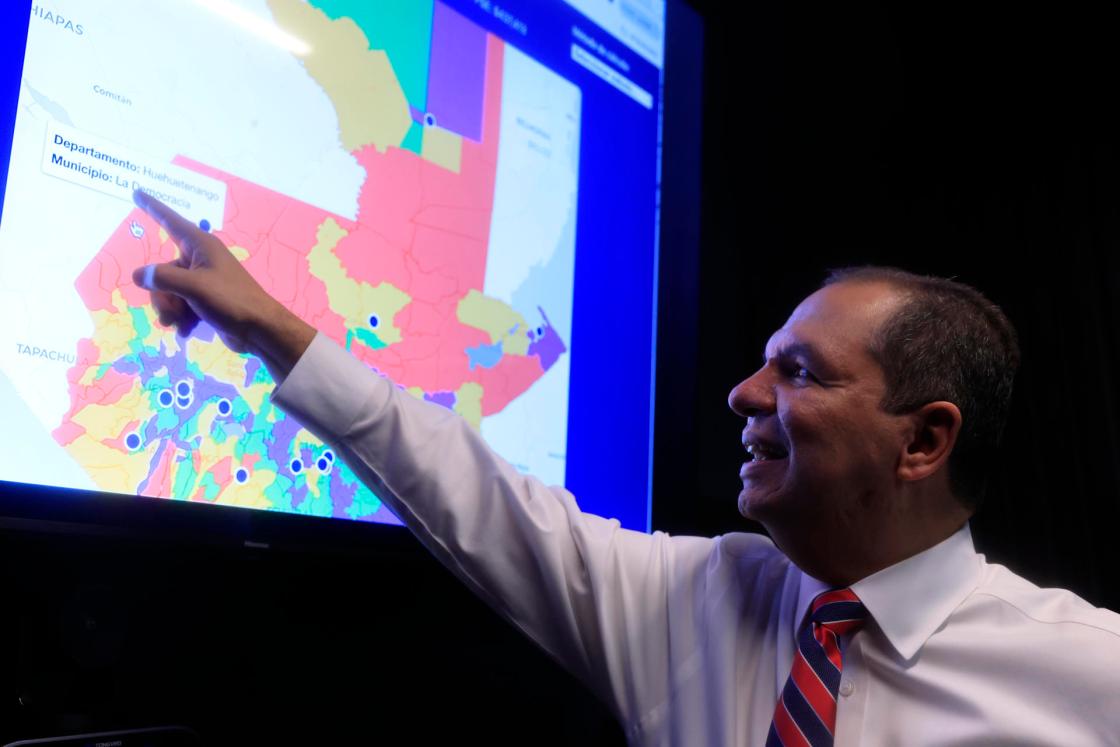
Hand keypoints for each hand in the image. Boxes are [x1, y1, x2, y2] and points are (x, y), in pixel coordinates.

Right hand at [130, 190, 315, 378]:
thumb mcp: (194, 287)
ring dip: (170, 309)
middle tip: (171, 313)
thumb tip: (139, 275)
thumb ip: (163, 278)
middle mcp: (200, 258)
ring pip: (169, 291)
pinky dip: (181, 318)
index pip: (170, 221)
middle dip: (161, 295)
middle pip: (162, 271)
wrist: (259, 330)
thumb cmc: (230, 301)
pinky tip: (186, 331)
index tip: (136, 192)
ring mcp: (203, 280)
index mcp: (200, 245)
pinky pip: (181, 304)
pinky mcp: (206, 299)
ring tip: (179, 324)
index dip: (152, 207)